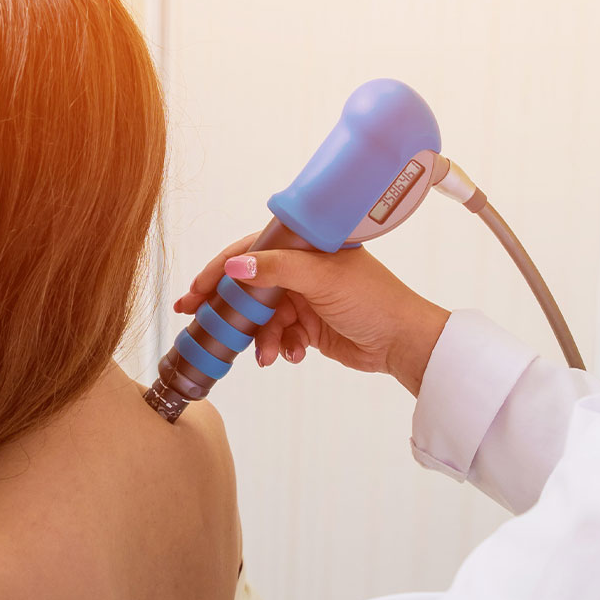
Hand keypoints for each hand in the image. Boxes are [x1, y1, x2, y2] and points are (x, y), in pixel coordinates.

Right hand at [173, 231, 450, 393]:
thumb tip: (235, 265)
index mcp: (305, 245)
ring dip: (262, 337)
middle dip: (229, 308)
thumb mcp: (322, 279)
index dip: (221, 268)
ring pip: (263, 317)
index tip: (196, 290)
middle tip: (200, 322)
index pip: (252, 249)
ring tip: (268, 354)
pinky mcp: (308, 326)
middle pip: (251, 285)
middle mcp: (302, 269)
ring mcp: (305, 298)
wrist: (403, 342)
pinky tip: (292, 354)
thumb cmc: (375, 301)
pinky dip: (280, 347)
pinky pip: (279, 336)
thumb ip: (277, 269)